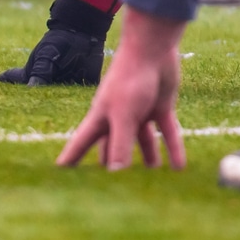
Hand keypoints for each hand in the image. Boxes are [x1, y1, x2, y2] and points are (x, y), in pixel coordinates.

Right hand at [58, 9, 187, 171]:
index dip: (70, 161)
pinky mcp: (160, 108)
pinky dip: (174, 149)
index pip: (80, 145)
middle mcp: (117, 119)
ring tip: (152, 184)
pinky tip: (179, 167)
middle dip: (112, 168)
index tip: (60, 177)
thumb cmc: (129, 79)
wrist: (152, 48)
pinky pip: (167, 133)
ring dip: (148, 161)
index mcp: (100, 119)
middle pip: (112, 149)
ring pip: (144, 143)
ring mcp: (140, 114)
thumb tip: (116, 175)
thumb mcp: (124, 116)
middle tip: (112, 191)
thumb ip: (121, 145)